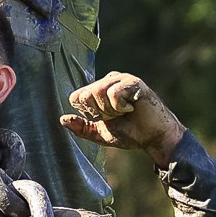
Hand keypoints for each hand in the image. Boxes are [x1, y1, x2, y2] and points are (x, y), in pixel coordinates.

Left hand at [61, 72, 185, 165]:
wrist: (153, 137)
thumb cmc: (129, 132)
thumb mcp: (100, 133)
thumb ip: (81, 128)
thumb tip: (62, 119)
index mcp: (97, 90)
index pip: (76, 97)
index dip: (88, 113)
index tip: (104, 119)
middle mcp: (107, 81)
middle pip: (86, 95)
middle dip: (99, 112)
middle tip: (116, 116)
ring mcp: (120, 79)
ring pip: (98, 92)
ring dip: (111, 110)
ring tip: (125, 111)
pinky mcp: (133, 81)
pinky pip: (114, 93)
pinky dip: (121, 106)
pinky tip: (132, 107)